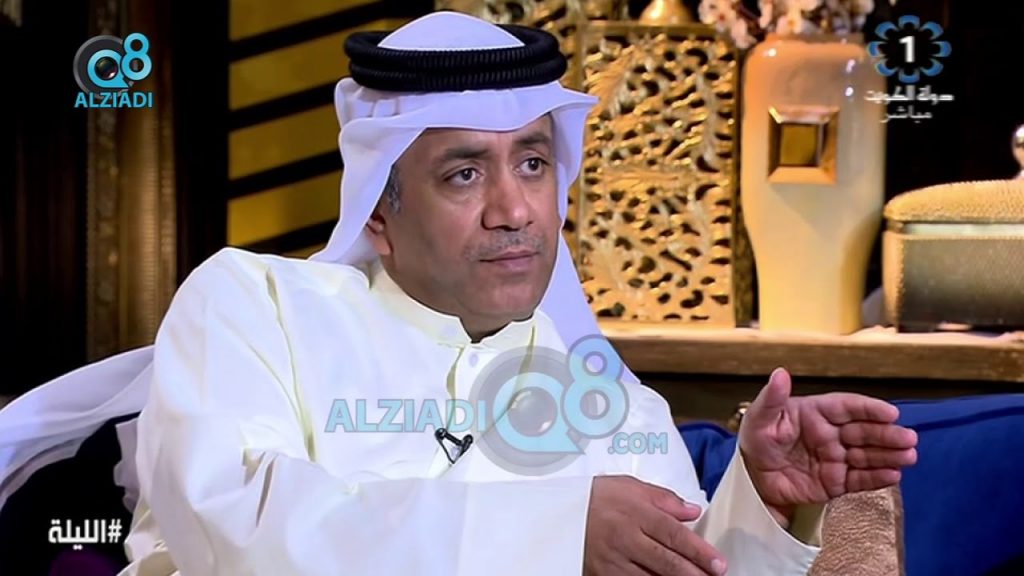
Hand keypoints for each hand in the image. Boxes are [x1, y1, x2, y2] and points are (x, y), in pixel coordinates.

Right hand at [584, 475, 727, 575]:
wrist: (560, 511)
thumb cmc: (597, 497)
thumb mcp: (630, 486)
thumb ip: (665, 499)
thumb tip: (693, 511)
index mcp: (635, 513)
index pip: (675, 534)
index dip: (699, 551)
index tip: (719, 563)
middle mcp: (625, 538)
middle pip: (667, 561)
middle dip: (694, 573)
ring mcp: (613, 561)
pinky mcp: (603, 575)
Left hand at [738, 368, 917, 521]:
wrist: (751, 479)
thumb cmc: (756, 441)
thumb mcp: (759, 418)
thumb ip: (772, 398)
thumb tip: (780, 373)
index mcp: (816, 413)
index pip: (847, 407)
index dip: (869, 409)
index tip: (890, 412)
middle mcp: (831, 434)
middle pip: (864, 431)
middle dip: (887, 434)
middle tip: (908, 438)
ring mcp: (836, 458)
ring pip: (867, 455)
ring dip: (889, 455)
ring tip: (908, 456)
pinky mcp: (836, 482)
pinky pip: (860, 479)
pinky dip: (877, 478)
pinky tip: (893, 475)